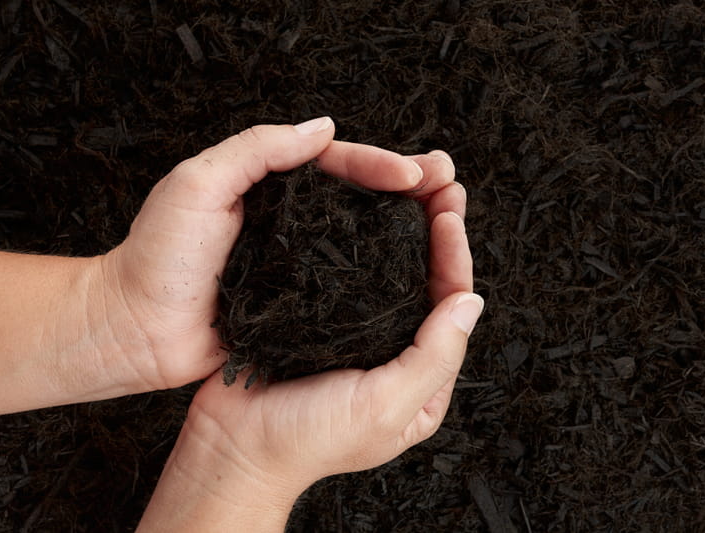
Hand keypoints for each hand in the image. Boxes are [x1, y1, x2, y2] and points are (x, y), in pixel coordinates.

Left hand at [97, 117, 436, 391]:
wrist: (134, 329)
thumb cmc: (157, 256)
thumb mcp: (198, 183)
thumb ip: (258, 149)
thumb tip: (323, 128)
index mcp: (267, 184)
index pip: (335, 163)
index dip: (379, 165)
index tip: (417, 175)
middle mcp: (287, 220)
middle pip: (358, 196)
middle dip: (407, 188)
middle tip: (450, 186)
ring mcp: (295, 262)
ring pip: (360, 237)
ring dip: (404, 228)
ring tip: (446, 220)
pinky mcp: (297, 301)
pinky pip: (345, 283)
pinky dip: (380, 275)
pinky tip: (411, 272)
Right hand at [137, 144, 482, 531]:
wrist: (234, 445)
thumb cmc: (309, 440)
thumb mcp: (385, 407)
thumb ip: (434, 358)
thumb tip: (471, 302)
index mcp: (420, 375)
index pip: (451, 304)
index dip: (454, 255)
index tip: (448, 213)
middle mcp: (392, 348)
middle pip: (425, 278)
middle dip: (436, 226)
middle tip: (441, 178)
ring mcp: (354, 330)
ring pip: (388, 268)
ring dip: (401, 225)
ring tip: (410, 181)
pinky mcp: (317, 317)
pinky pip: (345, 272)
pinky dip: (357, 238)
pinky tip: (358, 208)